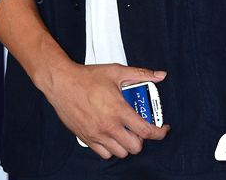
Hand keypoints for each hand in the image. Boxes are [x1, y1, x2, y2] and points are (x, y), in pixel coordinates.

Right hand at [40, 61, 169, 158]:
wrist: (62, 83)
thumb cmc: (88, 77)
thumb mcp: (117, 72)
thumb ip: (141, 74)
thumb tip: (160, 75)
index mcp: (119, 110)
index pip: (145, 131)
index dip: (159, 133)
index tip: (163, 129)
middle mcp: (109, 126)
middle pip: (135, 147)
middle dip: (141, 139)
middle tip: (139, 127)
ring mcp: (97, 134)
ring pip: (120, 153)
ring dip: (126, 144)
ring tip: (125, 131)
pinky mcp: (87, 138)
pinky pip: (104, 154)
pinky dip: (111, 148)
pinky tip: (111, 135)